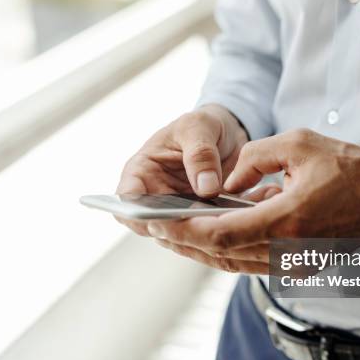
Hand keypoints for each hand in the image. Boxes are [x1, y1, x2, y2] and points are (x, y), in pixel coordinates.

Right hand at [116, 104, 248, 234]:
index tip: (156, 215)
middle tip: (197, 222)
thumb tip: (206, 189)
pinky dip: (217, 231)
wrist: (227, 133)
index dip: (134, 211)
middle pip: (152, 224)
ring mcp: (178, 211)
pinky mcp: (201, 219)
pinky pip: (204, 233)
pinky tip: (234, 222)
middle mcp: (156, 196)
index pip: (126, 199)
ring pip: (180, 234)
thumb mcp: (199, 127)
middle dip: (172, 228)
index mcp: (142, 171)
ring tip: (220, 221)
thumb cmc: (201, 126)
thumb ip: (200, 154)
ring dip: (198, 232)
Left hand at [147, 129, 359, 273]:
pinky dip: (225, 250)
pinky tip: (208, 235)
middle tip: (156, 228)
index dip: (184, 230)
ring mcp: (294, 264)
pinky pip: (250, 262)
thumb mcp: (299, 145)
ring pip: (233, 263)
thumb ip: (253, 160)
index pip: (219, 235)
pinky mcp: (298, 266)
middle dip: (184, 241)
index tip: (159, 222)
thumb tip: (223, 181)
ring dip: (201, 249)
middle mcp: (288, 251)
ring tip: (173, 233)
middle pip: (220, 255)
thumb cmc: (351, 169)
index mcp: (287, 221)